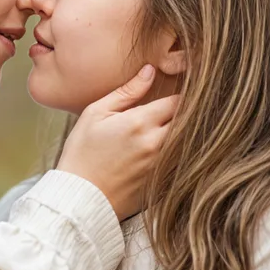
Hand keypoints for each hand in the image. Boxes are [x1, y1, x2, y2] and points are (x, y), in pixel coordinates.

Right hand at [56, 65, 177, 220]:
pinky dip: (180, 152)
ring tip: (172, 127)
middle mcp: (157, 143)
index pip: (178, 100)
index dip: (181, 93)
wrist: (80, 198)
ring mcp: (163, 164)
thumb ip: (126, 92)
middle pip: (188, 120)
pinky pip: (182, 161)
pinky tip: (167, 148)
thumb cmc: (82, 153)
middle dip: (186, 112)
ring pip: (188, 141)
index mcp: (140, 122)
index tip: (178, 90)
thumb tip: (150, 70)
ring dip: (184, 132)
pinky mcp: (163, 181)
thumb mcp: (95, 114)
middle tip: (179, 107)